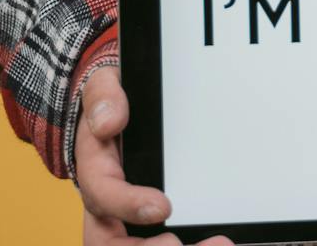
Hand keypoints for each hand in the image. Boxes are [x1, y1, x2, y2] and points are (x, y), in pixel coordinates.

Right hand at [75, 65, 233, 245]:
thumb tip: (108, 122)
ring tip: (220, 244)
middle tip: (190, 244)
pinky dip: (193, 244)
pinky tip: (220, 241)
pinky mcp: (152, 226)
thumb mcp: (103, 87)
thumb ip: (103, 98)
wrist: (117, 112)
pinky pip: (163, 244)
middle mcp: (109, 206)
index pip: (103, 196)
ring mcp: (130, 220)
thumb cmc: (113, 104)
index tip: (163, 207)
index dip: (128, 205)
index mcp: (95, 172)